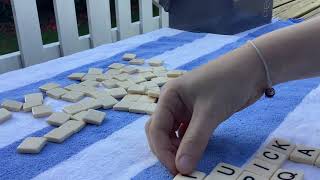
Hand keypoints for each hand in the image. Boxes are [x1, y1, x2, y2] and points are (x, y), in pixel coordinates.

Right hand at [145, 44, 265, 174]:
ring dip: (177, 148)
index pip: (156, 128)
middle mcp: (173, 102)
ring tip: (189, 162)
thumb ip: (194, 141)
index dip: (163, 151)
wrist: (254, 69)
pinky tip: (196, 152)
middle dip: (167, 150)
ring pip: (173, 133)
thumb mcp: (210, 112)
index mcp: (169, 96)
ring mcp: (185, 108)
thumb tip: (182, 168)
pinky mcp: (198, 113)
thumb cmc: (228, 83)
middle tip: (180, 168)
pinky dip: (188, 143)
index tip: (176, 170)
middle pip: (160, 132)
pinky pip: (187, 132)